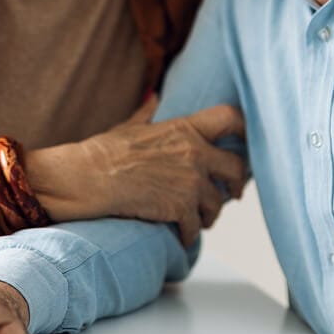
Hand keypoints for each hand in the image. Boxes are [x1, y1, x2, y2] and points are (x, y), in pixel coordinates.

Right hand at [27, 99, 247, 245]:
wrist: (87, 178)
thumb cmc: (102, 152)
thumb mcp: (131, 126)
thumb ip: (149, 114)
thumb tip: (154, 98)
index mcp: (184, 128)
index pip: (230, 118)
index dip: (246, 128)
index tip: (247, 142)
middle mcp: (194, 153)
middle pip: (237, 167)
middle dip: (237, 183)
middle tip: (233, 192)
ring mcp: (190, 182)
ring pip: (219, 203)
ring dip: (211, 213)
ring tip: (201, 219)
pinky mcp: (180, 208)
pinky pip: (195, 227)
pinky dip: (189, 234)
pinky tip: (182, 236)